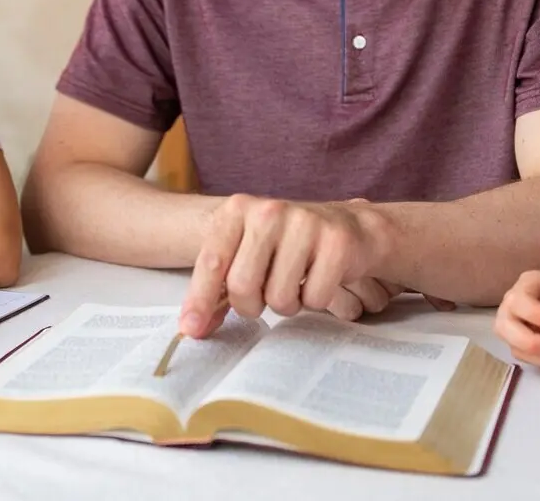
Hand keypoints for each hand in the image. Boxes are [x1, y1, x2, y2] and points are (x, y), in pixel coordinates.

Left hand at [179, 194, 392, 338]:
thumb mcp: (246, 254)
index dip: (199, 300)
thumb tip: (193, 327)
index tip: (190, 329)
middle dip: (252, 305)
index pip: (212, 261)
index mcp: (238, 210)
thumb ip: (217, 289)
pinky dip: (315, 300)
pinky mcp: (336, 242)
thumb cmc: (287, 246)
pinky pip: (315, 299)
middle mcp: (269, 211)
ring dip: (286, 304)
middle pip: (242, 286)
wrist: (349, 227)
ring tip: (295, 282)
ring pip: (279, 298)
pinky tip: (319, 278)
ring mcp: (304, 223)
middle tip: (265, 295)